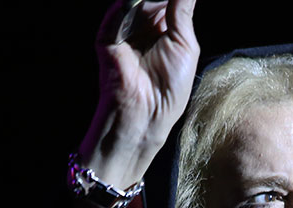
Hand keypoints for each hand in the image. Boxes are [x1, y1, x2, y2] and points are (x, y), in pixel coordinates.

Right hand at [79, 1, 199, 188]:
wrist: (146, 112)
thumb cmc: (170, 87)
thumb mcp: (185, 44)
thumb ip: (183, 10)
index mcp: (164, 30)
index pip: (167, 2)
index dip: (174, 0)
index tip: (181, 0)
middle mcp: (143, 28)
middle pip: (150, 0)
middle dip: (159, 0)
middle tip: (168, 4)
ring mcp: (124, 31)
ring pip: (134, 3)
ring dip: (145, 2)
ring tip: (159, 11)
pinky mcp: (107, 38)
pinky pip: (116, 14)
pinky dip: (127, 6)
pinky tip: (135, 3)